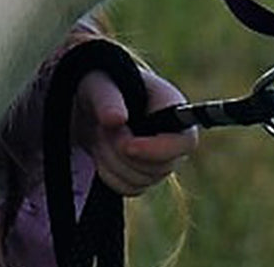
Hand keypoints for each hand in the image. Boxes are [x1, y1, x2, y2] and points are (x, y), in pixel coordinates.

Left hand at [72, 67, 198, 196]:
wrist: (88, 104)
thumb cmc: (99, 84)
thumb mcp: (98, 83)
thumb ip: (107, 98)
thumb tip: (117, 118)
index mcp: (171, 105)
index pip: (186, 141)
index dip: (159, 150)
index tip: (127, 146)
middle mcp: (173, 135)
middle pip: (162, 167)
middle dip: (123, 152)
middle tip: (101, 129)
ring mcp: (160, 158)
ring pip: (143, 181)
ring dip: (112, 162)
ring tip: (100, 134)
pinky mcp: (144, 174)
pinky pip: (130, 189)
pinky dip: (109, 175)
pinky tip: (100, 152)